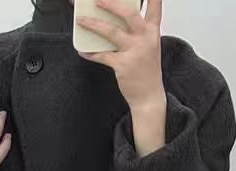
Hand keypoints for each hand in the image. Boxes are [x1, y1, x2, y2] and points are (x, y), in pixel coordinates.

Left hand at [76, 0, 165, 115]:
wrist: (149, 96)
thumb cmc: (147, 70)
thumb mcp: (148, 46)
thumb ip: (136, 31)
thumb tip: (113, 20)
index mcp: (152, 31)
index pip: (154, 7)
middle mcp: (145, 38)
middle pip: (128, 14)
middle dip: (111, 4)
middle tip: (97, 0)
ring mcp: (134, 51)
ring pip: (111, 32)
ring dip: (93, 24)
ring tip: (81, 20)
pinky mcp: (122, 65)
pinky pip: (102, 55)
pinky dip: (90, 53)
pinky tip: (83, 50)